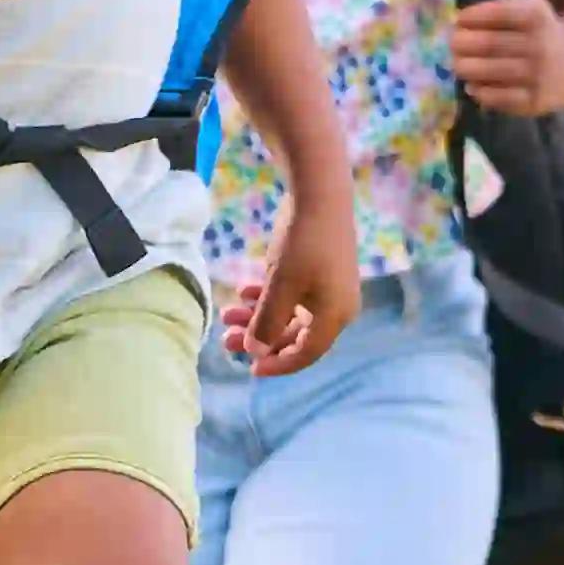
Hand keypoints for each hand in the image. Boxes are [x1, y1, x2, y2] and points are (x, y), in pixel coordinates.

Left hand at [230, 184, 361, 377]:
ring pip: (290, 314)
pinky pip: (293, 295)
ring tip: (228, 313)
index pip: (306, 354)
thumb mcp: (280, 288)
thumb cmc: (302, 245)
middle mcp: (337, 307)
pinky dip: (269, 297)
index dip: (277, 365)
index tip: (248, 368)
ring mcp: (329, 288)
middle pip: (295, 335)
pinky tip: (244, 290)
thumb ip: (267, 323)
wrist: (319, 196)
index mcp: (335, 316)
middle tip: (226, 339)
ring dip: (259, 316)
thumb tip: (255, 351)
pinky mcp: (320, 270)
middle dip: (259, 337)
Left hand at [448, 0, 563, 117]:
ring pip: (488, 72)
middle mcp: (539, 45)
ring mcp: (537, 75)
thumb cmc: (541, 35)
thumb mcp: (531, 12)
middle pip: (488, 44)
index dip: (471, 17)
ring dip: (464, 68)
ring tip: (458, 64)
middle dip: (461, 43)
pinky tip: (472, 86)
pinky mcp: (534, 100)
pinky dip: (479, 91)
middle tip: (453, 45)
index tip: (459, 20)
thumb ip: (499, 13)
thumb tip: (457, 24)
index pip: (497, 13)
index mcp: (537, 17)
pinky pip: (497, 97)